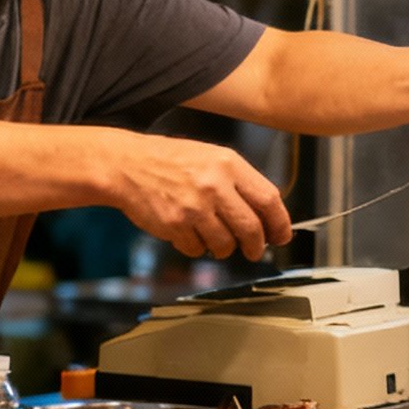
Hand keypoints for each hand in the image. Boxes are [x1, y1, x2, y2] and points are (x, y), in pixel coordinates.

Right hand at [107, 132, 290, 260]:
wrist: (126, 164)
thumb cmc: (170, 161)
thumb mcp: (212, 158)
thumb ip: (240, 183)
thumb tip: (266, 214)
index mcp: (229, 164)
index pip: (269, 199)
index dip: (280, 223)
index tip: (281, 236)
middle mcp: (215, 185)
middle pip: (251, 228)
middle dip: (256, 246)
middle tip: (254, 250)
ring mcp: (194, 207)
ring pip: (225, 244)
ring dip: (223, 248)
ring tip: (212, 235)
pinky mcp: (175, 225)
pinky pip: (197, 250)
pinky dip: (197, 247)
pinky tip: (188, 231)